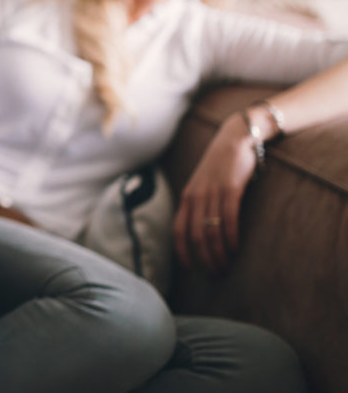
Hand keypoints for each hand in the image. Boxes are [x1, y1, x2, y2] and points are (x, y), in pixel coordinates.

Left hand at [172, 112, 256, 274]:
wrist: (234, 139)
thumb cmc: (220, 166)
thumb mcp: (203, 185)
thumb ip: (200, 205)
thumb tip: (201, 231)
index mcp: (187, 197)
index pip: (178, 229)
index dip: (181, 251)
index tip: (188, 269)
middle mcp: (195, 196)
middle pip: (195, 235)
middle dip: (203, 258)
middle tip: (214, 274)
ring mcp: (212, 192)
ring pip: (211, 230)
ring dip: (218, 253)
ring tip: (226, 267)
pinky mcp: (230, 189)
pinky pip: (228, 218)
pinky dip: (230, 237)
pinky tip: (235, 249)